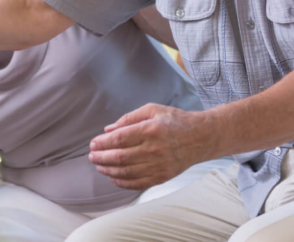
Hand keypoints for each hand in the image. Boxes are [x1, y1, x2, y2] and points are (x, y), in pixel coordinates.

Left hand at [88, 104, 210, 190]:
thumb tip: (108, 129)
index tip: (93, 144)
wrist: (201, 137)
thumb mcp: (154, 110)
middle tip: (91, 156)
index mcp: (151, 129)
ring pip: (126, 172)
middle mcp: (154, 148)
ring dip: (108, 170)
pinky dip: (122, 183)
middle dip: (101, 157)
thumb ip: (130, 118)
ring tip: (99, 166)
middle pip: (120, 157)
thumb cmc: (176, 120)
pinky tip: (113, 178)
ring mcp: (159, 165)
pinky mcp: (162, 177)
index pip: (119, 138)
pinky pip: (137, 184)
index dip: (102, 143)